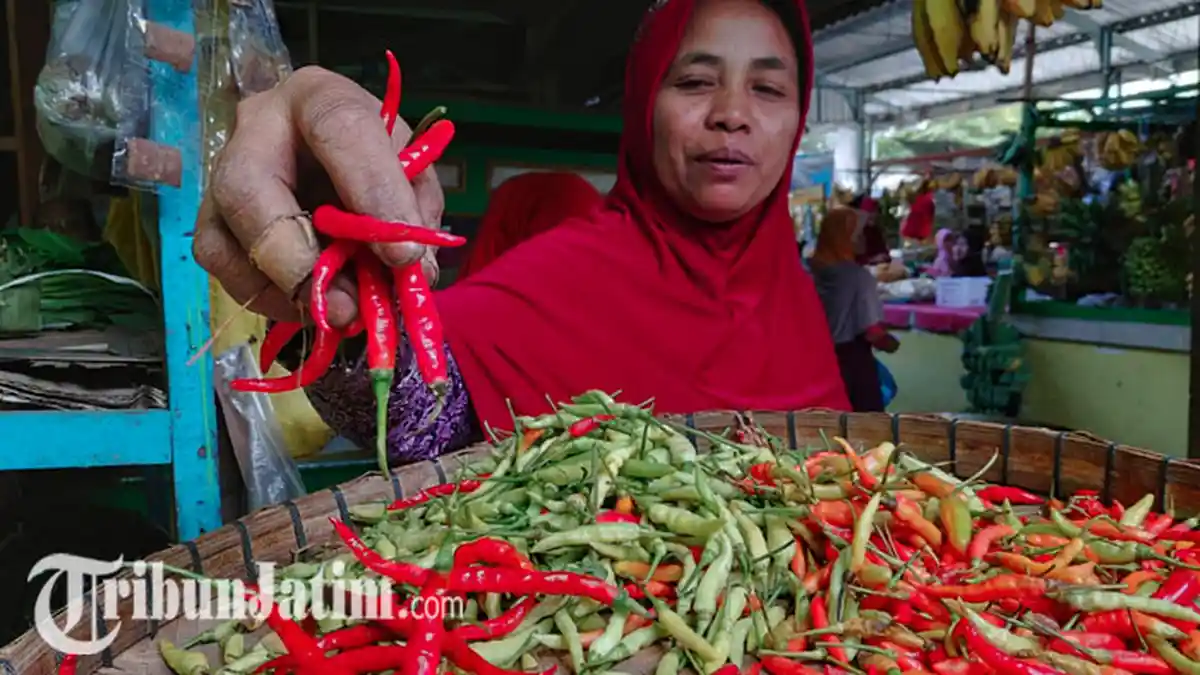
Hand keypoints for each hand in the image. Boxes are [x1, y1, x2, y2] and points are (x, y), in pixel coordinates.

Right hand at [193, 66, 444, 326]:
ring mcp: (220, 175)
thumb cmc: (374, 159)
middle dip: (299, 260)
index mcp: (319, 99)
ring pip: (223, 240)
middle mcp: (256, 128)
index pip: (339, 129)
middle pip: (246, 189)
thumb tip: (412, 271)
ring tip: (341, 312)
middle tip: (348, 306)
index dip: (372, 193)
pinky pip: (222, 269)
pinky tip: (314, 305)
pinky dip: (271, 300)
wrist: (330, 158)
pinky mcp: (211, 222)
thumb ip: (416, 211)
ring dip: (285, 292)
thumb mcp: (411, 170)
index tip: (403, 254)